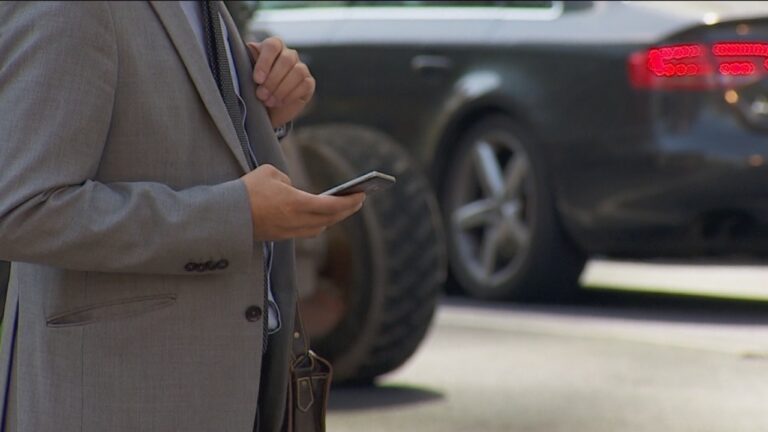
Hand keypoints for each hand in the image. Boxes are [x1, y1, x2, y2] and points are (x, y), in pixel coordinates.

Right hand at [241, 165, 364, 240]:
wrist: (224, 215)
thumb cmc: (246, 190)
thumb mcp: (270, 173)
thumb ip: (288, 181)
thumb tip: (294, 191)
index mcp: (296, 203)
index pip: (331, 205)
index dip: (349, 201)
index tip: (362, 195)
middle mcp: (296, 221)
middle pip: (330, 218)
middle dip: (347, 209)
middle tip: (359, 200)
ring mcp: (289, 232)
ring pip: (320, 227)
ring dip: (333, 218)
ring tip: (342, 208)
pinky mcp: (280, 237)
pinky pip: (306, 231)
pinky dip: (318, 223)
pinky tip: (322, 216)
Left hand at [247, 37, 314, 127]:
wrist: (266, 110)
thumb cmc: (254, 89)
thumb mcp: (246, 76)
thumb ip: (246, 63)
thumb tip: (246, 51)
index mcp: (272, 48)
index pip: (272, 45)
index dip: (265, 62)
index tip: (257, 79)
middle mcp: (288, 54)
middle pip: (286, 59)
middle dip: (273, 80)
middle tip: (261, 95)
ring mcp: (301, 68)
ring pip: (298, 71)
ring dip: (282, 89)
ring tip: (269, 101)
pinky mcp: (308, 82)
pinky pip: (304, 84)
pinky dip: (290, 95)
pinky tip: (280, 102)